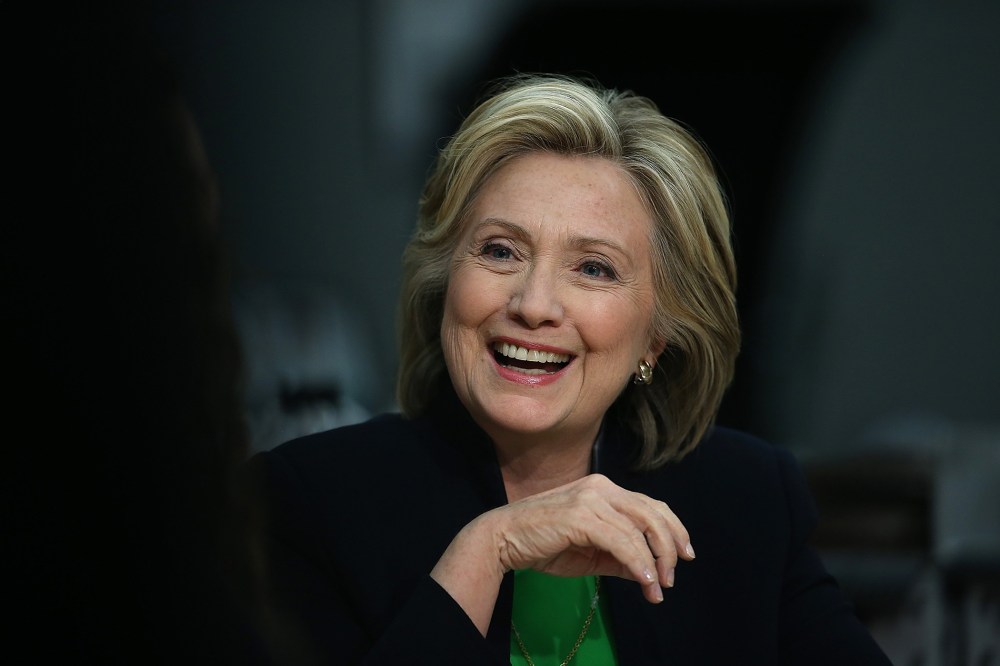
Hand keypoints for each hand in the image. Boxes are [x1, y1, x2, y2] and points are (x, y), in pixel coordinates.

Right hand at [431, 473, 693, 633]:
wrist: (502, 538)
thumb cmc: (542, 544)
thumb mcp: (588, 553)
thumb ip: (618, 557)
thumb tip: (648, 573)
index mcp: (603, 489)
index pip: (649, 504)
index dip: (673, 528)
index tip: (685, 555)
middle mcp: (601, 487)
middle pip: (652, 512)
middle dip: (670, 546)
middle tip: (673, 576)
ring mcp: (591, 498)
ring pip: (640, 528)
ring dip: (655, 561)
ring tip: (658, 587)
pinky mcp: (581, 516)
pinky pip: (622, 541)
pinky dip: (638, 563)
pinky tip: (644, 581)